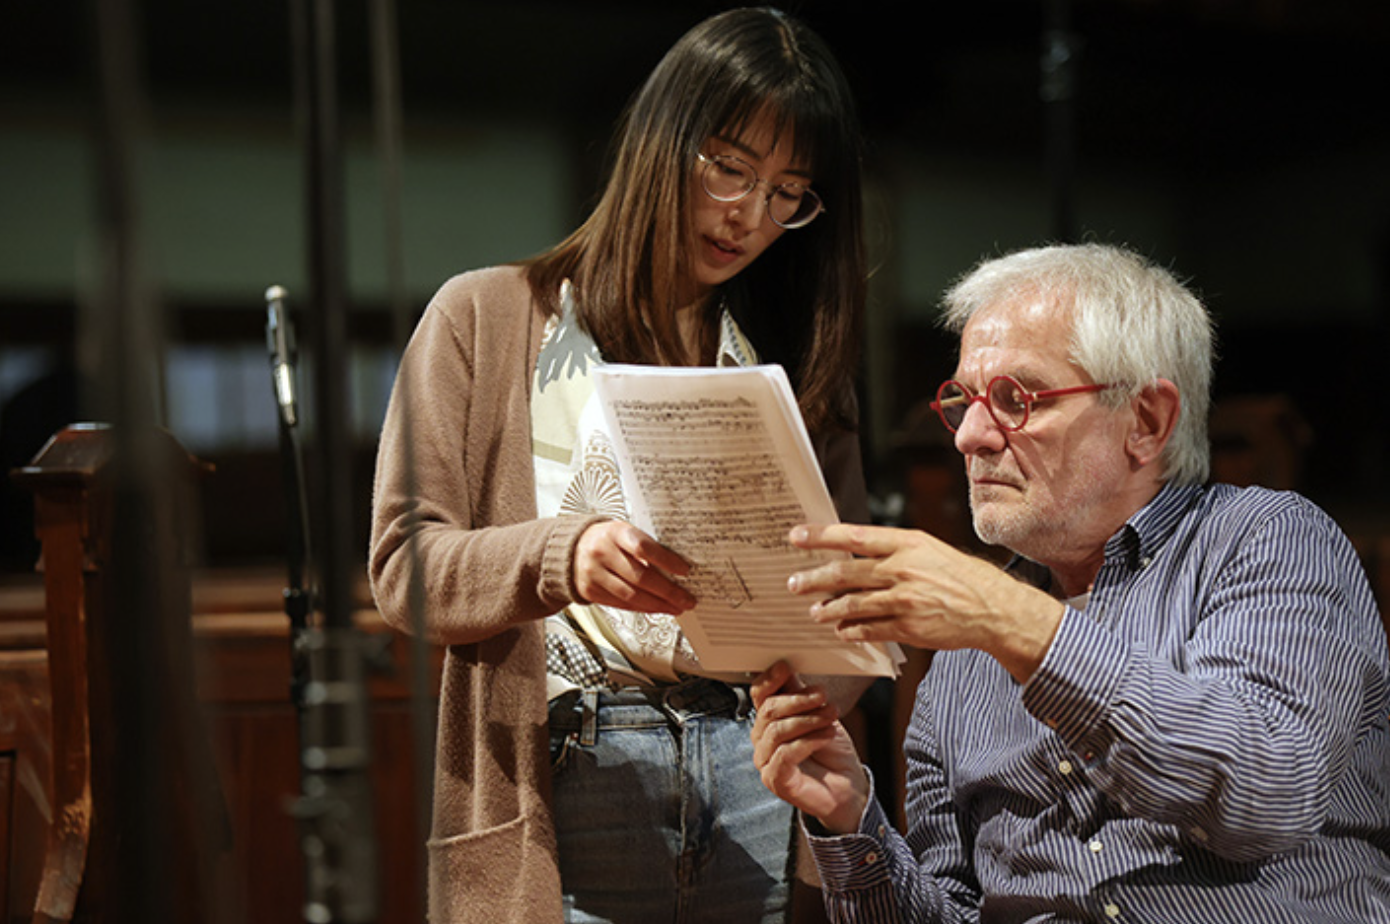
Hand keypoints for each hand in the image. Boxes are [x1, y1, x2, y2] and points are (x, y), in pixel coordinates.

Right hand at [573, 520, 695, 613]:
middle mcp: (602, 552)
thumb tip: (676, 570)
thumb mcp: (624, 533)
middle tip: (686, 599)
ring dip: (658, 605)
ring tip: (676, 607)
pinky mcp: (590, 591)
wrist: (572, 549)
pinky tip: (656, 608)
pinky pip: (621, 604)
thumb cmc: (607, 540)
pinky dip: (642, 609)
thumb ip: (645, 547)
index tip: (685, 571)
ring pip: (631, 596)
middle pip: (640, 577)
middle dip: (668, 592)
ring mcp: (594, 574)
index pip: (644, 548)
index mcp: (615, 532)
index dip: (666, 561)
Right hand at [750, 661, 867, 833]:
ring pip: (778, 730)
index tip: (786, 666)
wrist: (848, 787)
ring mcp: (765, 760)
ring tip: (831, 716)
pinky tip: (827, 736)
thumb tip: (788, 668)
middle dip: (798, 700)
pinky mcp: (774, 779)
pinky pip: (785, 754)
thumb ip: (800, 694)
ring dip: (808, 719)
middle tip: (822, 696)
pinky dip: (809, 741)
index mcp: (769, 720)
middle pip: (769, 710)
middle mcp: (762, 739)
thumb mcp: (819, 714)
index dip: (770, 679)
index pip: (759, 694)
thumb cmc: (832, 751)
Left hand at [787, 523, 1064, 682]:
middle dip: (813, 579)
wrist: (991, 607)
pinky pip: (869, 629)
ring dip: (828, 609)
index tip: (795, 536)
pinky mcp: (908, 628)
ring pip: (852, 605)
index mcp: (907, 543)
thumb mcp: (927, 548)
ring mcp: (904, 601)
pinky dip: (851, 630)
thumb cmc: (957, 574)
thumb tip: (851, 551)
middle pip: (845, 574)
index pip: (854, 536)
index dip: (821, 536)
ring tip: (814, 611)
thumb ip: (891, 549)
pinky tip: (842, 630)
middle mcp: (903, 570)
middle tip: (793, 583)